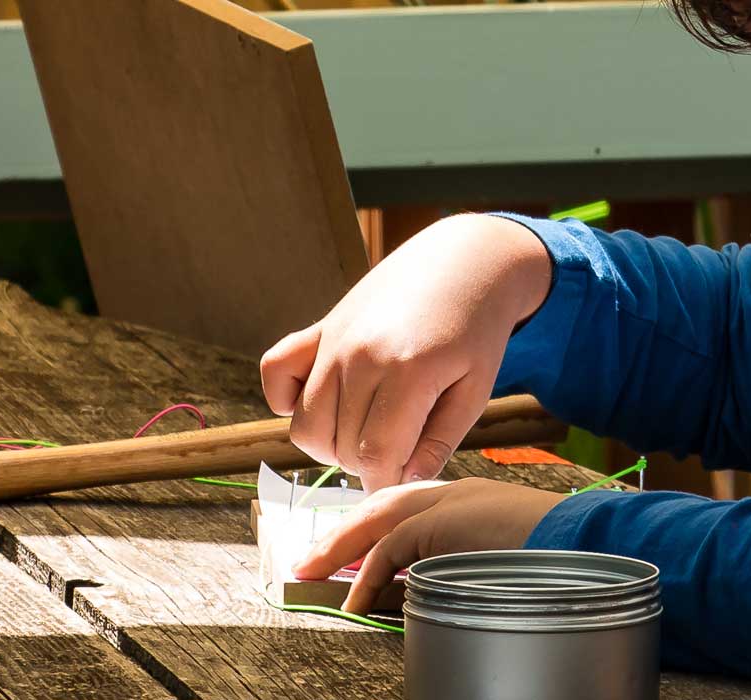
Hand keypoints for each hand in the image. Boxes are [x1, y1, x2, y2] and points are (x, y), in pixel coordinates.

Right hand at [260, 214, 551, 487]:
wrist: (462, 262)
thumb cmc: (476, 330)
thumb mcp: (475, 390)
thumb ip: (439, 441)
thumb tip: (403, 483)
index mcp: (408, 373)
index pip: (375, 455)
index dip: (382, 484)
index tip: (396, 488)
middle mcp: (360, 356)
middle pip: (339, 446)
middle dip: (365, 464)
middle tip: (396, 450)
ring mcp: (333, 341)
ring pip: (305, 424)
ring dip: (330, 444)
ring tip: (366, 433)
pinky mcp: (318, 328)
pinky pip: (274, 373)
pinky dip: (286, 399)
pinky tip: (322, 403)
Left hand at [292, 477, 561, 613]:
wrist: (595, 546)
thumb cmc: (564, 560)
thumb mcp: (505, 561)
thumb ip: (465, 567)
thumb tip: (430, 594)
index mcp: (471, 498)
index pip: (406, 506)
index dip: (371, 528)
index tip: (346, 551)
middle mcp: (458, 492)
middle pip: (383, 505)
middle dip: (344, 533)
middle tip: (311, 559)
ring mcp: (453, 501)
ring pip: (378, 519)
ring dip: (341, 548)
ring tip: (312, 573)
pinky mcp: (449, 520)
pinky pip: (394, 548)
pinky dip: (370, 575)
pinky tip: (355, 599)